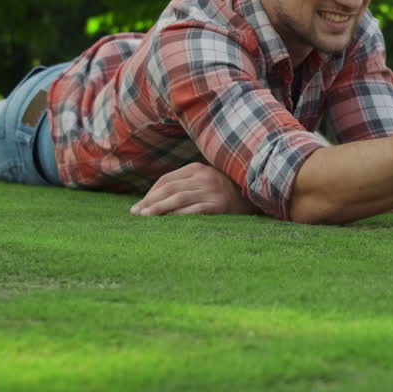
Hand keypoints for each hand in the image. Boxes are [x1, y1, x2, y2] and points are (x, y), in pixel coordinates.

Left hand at [129, 162, 256, 215]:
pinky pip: (194, 211)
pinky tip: (167, 224)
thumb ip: (186, 185)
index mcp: (197, 168)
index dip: (150, 194)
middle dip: (149, 201)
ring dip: (158, 209)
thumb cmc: (226, 193)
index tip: (138, 207)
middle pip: (169, 188)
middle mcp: (204, 176)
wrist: (257, 196)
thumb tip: (155, 200)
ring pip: (178, 199)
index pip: (166, 180)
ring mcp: (212, 190)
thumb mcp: (206, 182)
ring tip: (145, 218)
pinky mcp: (220, 205)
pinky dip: (178, 217)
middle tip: (135, 214)